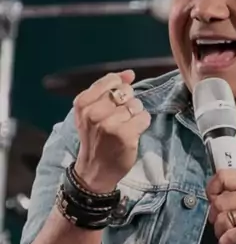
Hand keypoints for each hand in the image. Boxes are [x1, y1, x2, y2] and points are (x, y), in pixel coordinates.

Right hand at [73, 70, 150, 192]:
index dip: (119, 87)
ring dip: (135, 115)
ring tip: (125, 126)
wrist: (95, 170)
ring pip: (136, 105)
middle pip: (125, 92)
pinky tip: (133, 132)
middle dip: (127, 103)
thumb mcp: (90, 112)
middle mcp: (94, 112)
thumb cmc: (95, 139)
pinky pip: (144, 117)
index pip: (110, 81)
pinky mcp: (125, 134)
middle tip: (119, 119)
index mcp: (83, 103)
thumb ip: (106, 90)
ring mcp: (110, 124)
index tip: (117, 101)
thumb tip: (129, 73)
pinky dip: (142, 124)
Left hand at [206, 169, 235, 243]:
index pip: (223, 176)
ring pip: (221, 218)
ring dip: (221, 231)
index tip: (214, 200)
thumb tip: (214, 181)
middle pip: (219, 200)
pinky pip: (228, 234)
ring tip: (231, 235)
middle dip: (216, 217)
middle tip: (226, 225)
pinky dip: (226, 243)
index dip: (212, 190)